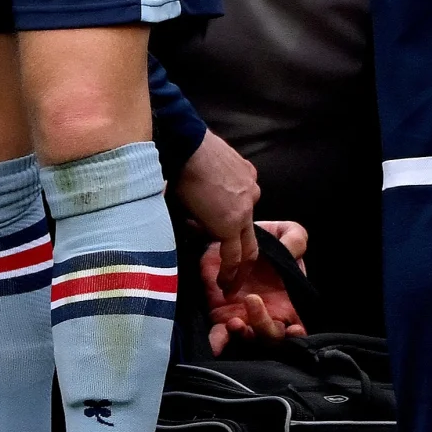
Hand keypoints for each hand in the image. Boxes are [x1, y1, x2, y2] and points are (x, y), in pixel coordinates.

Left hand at [169, 128, 263, 273]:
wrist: (187, 144)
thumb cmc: (180, 182)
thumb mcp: (185, 215)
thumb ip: (200, 230)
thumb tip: (203, 230)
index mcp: (231, 224)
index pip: (236, 259)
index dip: (231, 276)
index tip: (225, 286)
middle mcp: (248, 208)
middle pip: (251, 244)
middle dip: (243, 264)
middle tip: (235, 276)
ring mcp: (251, 188)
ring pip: (247, 214)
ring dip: (235, 221)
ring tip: (214, 215)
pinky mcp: (250, 171)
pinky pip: (246, 191)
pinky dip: (236, 197)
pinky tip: (219, 190)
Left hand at [201, 221, 310, 353]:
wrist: (234, 235)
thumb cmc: (269, 238)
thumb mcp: (288, 231)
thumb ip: (296, 240)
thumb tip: (291, 254)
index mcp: (288, 301)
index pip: (297, 328)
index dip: (297, 335)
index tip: (293, 330)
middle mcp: (268, 314)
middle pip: (271, 336)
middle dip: (264, 326)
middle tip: (252, 300)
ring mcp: (245, 317)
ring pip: (247, 338)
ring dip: (242, 334)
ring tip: (234, 321)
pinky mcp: (222, 315)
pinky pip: (220, 334)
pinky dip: (218, 342)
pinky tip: (215, 345)